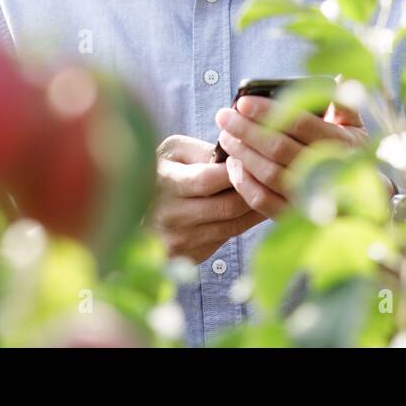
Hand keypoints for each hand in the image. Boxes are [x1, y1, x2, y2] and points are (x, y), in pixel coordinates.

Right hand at [147, 134, 265, 263]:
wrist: (134, 209)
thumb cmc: (162, 170)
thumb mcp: (174, 150)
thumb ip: (203, 150)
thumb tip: (236, 156)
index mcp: (165, 183)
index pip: (209, 180)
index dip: (236, 170)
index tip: (251, 160)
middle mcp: (170, 215)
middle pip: (227, 206)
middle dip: (253, 191)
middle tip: (270, 179)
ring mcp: (179, 240)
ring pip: (232, 226)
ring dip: (255, 211)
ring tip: (269, 194)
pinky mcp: (188, 255)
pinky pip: (225, 240)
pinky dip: (242, 226)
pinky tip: (251, 211)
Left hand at [215, 95, 368, 217]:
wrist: (361, 201)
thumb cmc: (351, 154)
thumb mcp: (354, 125)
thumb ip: (343, 101)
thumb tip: (338, 77)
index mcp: (340, 143)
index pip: (298, 122)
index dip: (268, 111)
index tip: (243, 101)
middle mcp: (326, 171)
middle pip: (277, 147)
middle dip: (245, 130)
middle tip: (224, 116)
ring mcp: (310, 196)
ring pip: (267, 174)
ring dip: (242, 154)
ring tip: (226, 137)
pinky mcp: (295, 215)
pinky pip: (262, 201)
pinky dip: (243, 182)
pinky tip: (233, 165)